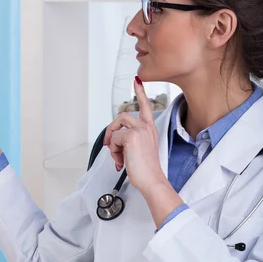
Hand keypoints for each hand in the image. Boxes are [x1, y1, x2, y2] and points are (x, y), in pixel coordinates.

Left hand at [103, 77, 167, 195]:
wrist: (152, 180)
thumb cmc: (147, 169)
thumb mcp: (139, 150)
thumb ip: (129, 141)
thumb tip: (114, 142)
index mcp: (150, 129)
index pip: (146, 106)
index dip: (141, 92)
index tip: (137, 81)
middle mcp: (146, 127)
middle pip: (122, 116)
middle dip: (112, 131)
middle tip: (110, 146)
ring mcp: (139, 130)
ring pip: (116, 128)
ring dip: (113, 144)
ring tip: (118, 157)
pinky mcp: (131, 136)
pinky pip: (114, 140)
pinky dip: (114, 152)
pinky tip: (121, 161)